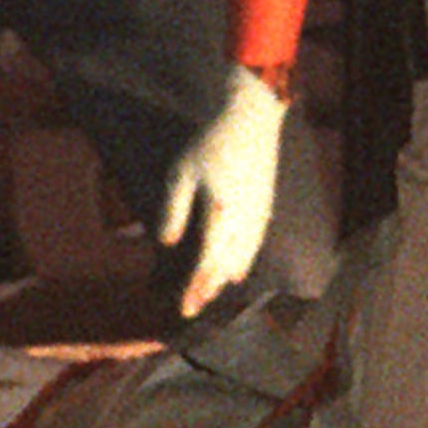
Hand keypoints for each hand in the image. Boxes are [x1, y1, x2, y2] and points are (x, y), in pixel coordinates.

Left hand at [158, 62, 289, 319]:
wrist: (249, 115)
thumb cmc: (209, 142)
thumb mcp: (180, 174)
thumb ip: (173, 211)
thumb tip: (164, 244)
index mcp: (220, 216)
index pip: (207, 265)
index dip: (195, 290)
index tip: (184, 311)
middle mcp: (243, 222)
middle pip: (225, 268)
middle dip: (207, 290)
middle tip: (188, 309)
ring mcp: (258, 215)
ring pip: (242, 259)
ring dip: (224, 279)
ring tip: (208, 292)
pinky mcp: (264, 206)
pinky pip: (253, 246)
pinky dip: (242, 262)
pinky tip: (235, 271)